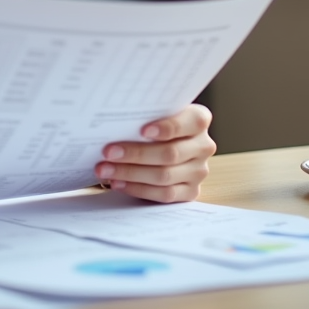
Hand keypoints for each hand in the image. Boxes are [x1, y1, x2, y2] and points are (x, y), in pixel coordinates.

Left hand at [94, 103, 214, 202]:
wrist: (162, 143)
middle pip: (170, 153)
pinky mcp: (190, 191)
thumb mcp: (153, 114)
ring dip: (130, 173)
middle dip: (136, 154)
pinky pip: (164, 194)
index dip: (167, 127)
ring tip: (105, 169)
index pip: (192, 122)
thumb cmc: (152, 123)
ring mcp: (198, 171)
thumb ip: (144, 115)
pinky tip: (118, 183)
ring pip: (164, 176)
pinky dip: (138, 189)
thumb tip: (114, 123)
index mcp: (198, 120)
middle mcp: (203, 146)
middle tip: (108, 152)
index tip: (142, 131)